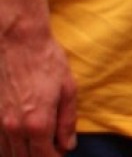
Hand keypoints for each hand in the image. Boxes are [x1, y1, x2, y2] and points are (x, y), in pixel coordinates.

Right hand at [0, 16, 75, 156]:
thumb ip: (68, 122)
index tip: (61, 152)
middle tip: (50, 149)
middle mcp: (15, 128)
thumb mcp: (68, 90)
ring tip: (37, 145)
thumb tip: (68, 146)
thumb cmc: (47, 61)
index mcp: (38, 124)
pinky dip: (8, 147)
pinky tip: (19, 140)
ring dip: (22, 154)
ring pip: (7, 154)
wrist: (17, 41)